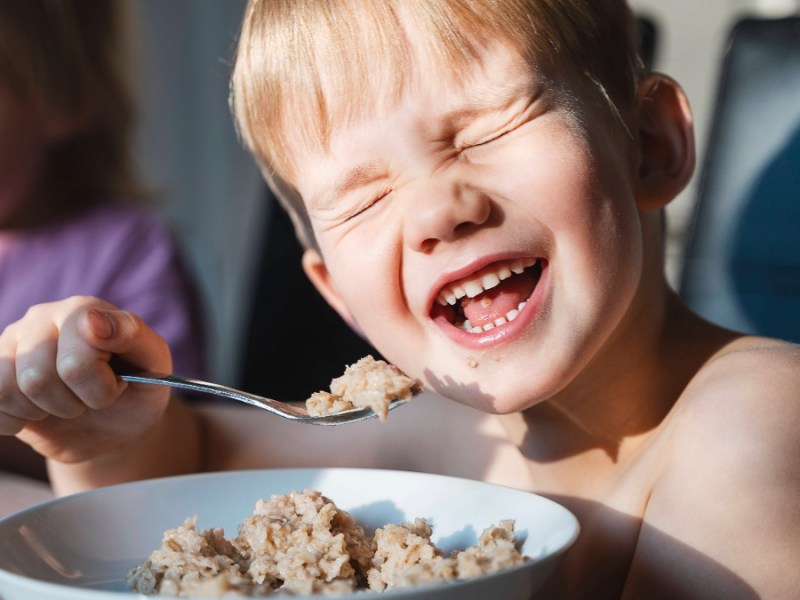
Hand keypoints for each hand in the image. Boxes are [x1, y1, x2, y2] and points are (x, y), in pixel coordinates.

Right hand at [0, 296, 172, 462]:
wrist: (114, 424)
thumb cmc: (137, 390)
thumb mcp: (153, 364)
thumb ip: (133, 335)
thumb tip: (92, 320)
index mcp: (83, 309)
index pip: (75, 364)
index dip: (99, 390)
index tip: (117, 387)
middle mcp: (41, 317)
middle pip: (36, 379)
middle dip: (71, 404)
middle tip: (90, 399)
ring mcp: (11, 342)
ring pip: (8, 392)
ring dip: (44, 412)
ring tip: (65, 402)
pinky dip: (16, 421)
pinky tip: (38, 412)